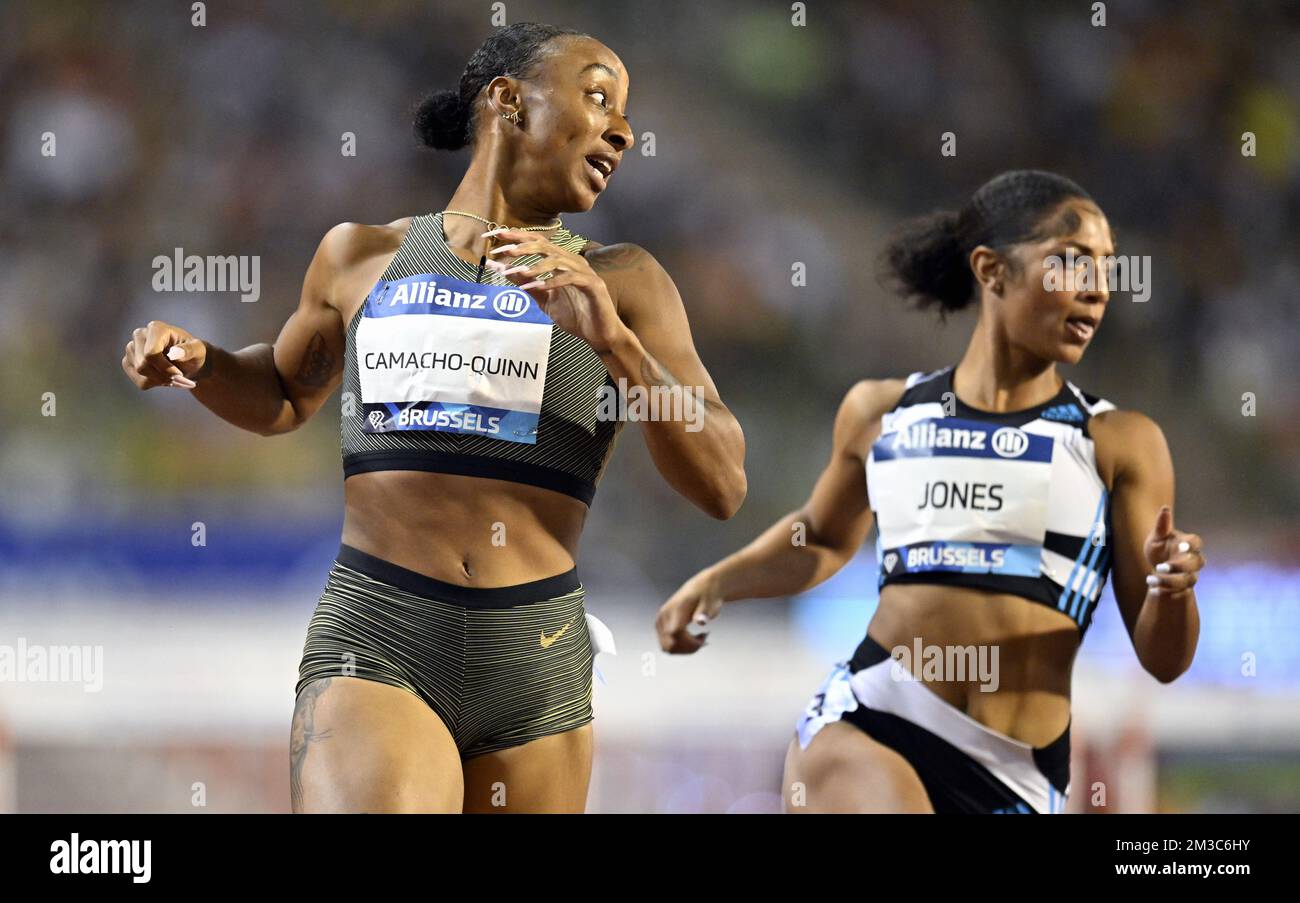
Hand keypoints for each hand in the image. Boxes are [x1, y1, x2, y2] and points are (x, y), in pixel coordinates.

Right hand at [122, 320, 207, 389]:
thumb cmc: (195, 353)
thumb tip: (174, 353)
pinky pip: (138, 381)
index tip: (179, 375)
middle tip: (180, 379)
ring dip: (160, 380)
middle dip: (163, 376)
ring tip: (174, 377)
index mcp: (156, 329)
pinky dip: (154, 383)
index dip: (165, 368)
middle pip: (143, 365)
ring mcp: (131, 348)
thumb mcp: (199, 351)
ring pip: (140, 374)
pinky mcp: (129, 362)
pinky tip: (165, 378)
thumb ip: (189, 350)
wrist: (190, 361)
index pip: (150, 354)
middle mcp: (140, 335)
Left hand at [481, 228, 625, 351]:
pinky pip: (570, 278)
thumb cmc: (576, 316)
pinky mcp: (593, 285)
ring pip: (557, 260)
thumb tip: (502, 270)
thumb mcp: (544, 299)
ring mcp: (584, 272)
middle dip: (522, 245)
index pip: (536, 242)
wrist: (600, 335)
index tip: (494, 235)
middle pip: (545, 245)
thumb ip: (526, 283)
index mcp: (561, 262)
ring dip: (535, 266)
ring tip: (518, 273)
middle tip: (503, 250)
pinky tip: (537, 287)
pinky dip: (552, 281)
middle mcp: (573, 262)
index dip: (515, 236)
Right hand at [655, 569, 724, 653]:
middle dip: (688, 648)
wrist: (702, 587)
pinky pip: (667, 645)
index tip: (705, 637)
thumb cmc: (708, 595)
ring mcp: (660, 622)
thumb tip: (701, 621)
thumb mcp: (710, 602)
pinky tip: (693, 639)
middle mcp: (664, 616)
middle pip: (669, 644)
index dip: (689, 642)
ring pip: (667, 648)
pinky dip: (681, 647)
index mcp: (675, 608)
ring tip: (699, 638)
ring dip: (685, 649)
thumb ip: (704, 612)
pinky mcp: (661, 627)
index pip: (675, 633)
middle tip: (703, 639)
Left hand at [1143, 505, 1204, 597]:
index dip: (1192, 544)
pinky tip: (1153, 590)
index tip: (1181, 547)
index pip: (1197, 542)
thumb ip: (1161, 526)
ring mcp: (1191, 573)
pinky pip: (1182, 591)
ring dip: (1169, 581)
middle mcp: (1193, 559)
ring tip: (1150, 579)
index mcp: (1187, 544)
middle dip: (1179, 566)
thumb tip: (1164, 508)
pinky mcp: (1186, 587)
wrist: (1156, 567)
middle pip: (1196, 563)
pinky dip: (1168, 591)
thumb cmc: (1159, 548)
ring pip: (1188, 579)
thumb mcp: (1156, 537)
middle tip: (1159, 567)